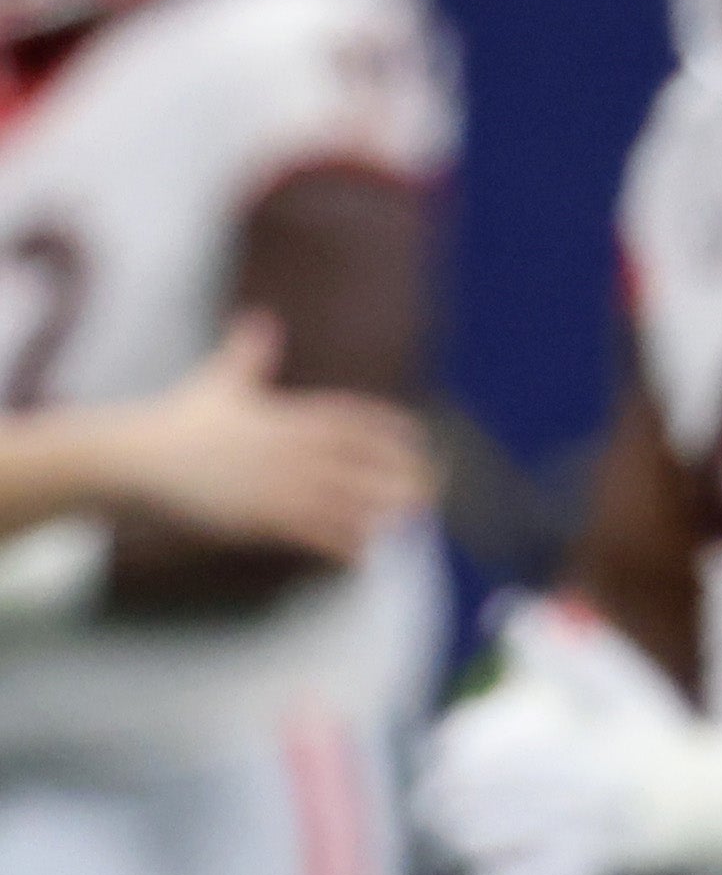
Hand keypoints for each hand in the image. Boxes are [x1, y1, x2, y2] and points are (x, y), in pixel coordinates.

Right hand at [107, 315, 433, 557]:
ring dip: (380, 511)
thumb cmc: (178, 421)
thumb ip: (248, 354)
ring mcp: (272, 484)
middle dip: (400, 474)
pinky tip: (362, 554)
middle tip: (435, 485)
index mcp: (284, 416)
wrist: (133, 459)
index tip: (420, 438)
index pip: (352, 419)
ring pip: (343, 501)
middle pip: (361, 462)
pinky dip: (339, 543)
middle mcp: (286, 449)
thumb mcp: (217, 382)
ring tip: (410, 520)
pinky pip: (309, 534)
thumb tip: (260, 319)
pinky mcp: (254, 518)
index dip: (389, 429)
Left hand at [417, 596, 721, 874]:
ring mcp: (596, 845)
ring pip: (500, 855)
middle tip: (425, 805)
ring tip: (443, 841)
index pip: (496, 765)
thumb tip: (508, 611)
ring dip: (459, 851)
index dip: (448, 764)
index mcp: (593, 753)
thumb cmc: (655, 733)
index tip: (430, 758)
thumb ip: (561, 650)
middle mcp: (594, 802)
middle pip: (487, 812)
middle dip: (439, 811)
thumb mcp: (618, 684)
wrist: (716, 801)